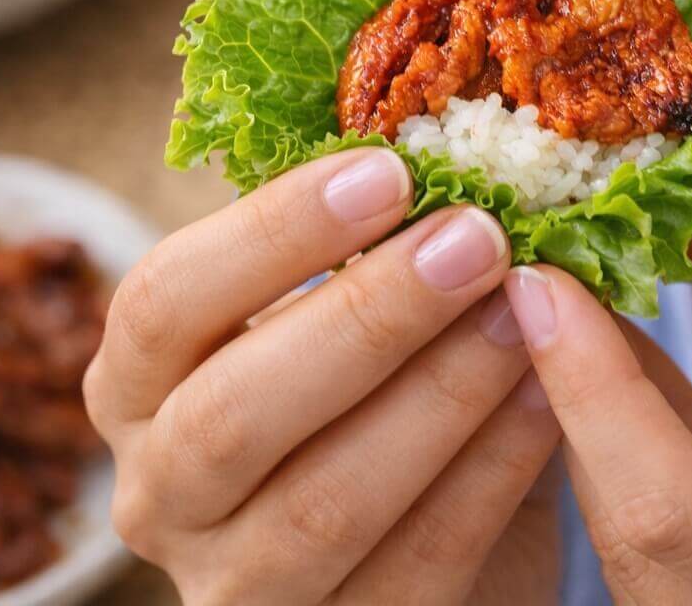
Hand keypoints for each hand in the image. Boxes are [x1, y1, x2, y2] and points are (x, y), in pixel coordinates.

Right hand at [84, 148, 561, 604]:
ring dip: (441, 394)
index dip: (271, 232)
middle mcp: (160, 494)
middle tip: (478, 236)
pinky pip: (420, 562)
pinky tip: (551, 397)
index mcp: (140, 385)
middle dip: (368, 317)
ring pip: (327, 501)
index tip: (390, 168)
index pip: (164, 303)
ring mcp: (238, 587)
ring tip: (528, 312)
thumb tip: (452, 132)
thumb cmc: (373, 391)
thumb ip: (369, 245)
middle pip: (236, 413)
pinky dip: (492, 471)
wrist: (424, 540)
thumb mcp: (344, 314)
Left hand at [505, 190, 691, 604]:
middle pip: (612, 495)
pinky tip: (623, 353)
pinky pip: (643, 527)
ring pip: (616, 508)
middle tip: (548, 243)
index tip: (538, 264)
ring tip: (578, 276)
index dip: (583, 369)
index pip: (649, 487)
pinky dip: (630, 439)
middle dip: (572, 367)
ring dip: (593, 397)